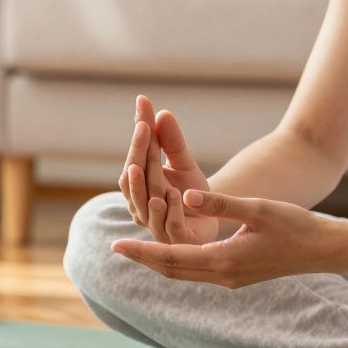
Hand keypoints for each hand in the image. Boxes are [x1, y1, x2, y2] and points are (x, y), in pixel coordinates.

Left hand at [110, 190, 347, 286]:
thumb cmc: (295, 225)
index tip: (115, 245)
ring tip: (134, 249)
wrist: (324, 249)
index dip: (141, 251)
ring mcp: (230, 279)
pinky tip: (168, 250)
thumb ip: (220, 204)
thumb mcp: (257, 208)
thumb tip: (184, 197)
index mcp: (224, 261)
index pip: (171, 258)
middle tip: (115, 247)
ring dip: (158, 261)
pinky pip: (196, 272)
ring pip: (183, 273)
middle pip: (171, 270)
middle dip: (143, 258)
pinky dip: (177, 261)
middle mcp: (223, 276)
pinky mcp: (237, 276)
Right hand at [117, 95, 216, 243]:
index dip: (138, 135)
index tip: (142, 106)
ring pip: (146, 205)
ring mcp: (156, 226)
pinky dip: (170, 211)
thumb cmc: (191, 192)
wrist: (213, 223)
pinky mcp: (177, 242)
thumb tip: (162, 112)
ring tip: (146, 166)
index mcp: (139, 188)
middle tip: (144, 127)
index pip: (134, 158)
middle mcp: (141, 207)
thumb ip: (172, 142)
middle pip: (135, 180)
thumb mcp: (184, 163)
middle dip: (139, 152)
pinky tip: (173, 195)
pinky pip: (170, 226)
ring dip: (144, 186)